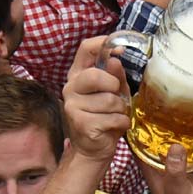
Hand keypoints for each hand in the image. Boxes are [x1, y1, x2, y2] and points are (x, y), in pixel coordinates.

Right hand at [62, 37, 130, 161]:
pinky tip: (113, 127)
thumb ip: (115, 75)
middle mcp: (71, 87)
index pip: (85, 49)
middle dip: (113, 86)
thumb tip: (115, 59)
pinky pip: (113, 117)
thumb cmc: (104, 116)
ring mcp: (73, 106)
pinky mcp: (81, 124)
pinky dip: (121, 123)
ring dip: (120, 110)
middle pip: (95, 75)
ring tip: (114, 116)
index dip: (103, 44)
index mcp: (79, 74)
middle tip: (116, 98)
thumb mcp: (114, 91)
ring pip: (110, 100)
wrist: (93, 149)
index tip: (120, 50)